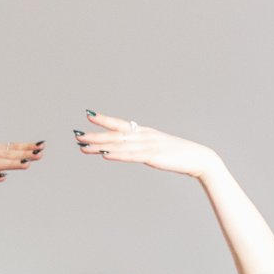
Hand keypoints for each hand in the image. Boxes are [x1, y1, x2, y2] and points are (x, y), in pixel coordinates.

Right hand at [0, 139, 44, 199]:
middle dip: (24, 154)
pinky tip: (2, 178)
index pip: (11, 147)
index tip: (41, 146)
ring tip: (27, 164)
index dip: (26, 146)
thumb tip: (25, 159)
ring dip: (12, 164)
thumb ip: (3, 161)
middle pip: (8, 154)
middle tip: (39, 154)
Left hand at [73, 112, 221, 180]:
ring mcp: (148, 146)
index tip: (89, 115)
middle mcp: (144, 135)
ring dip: (100, 145)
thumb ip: (139, 146)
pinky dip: (117, 155)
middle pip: (115, 134)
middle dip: (94, 134)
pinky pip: (131, 156)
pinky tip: (104, 155)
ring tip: (83, 146)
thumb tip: (125, 147)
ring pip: (119, 145)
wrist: (197, 158)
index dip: (104, 119)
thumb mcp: (154, 147)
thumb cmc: (175, 154)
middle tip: (76, 134)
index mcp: (144, 132)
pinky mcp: (153, 157)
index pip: (121, 124)